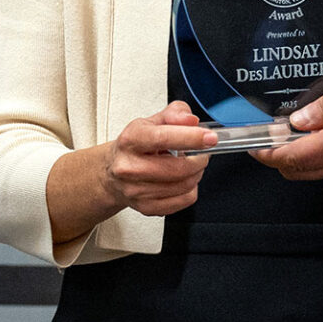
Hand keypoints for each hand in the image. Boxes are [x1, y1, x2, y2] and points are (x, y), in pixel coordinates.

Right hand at [99, 102, 215, 216]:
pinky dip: (191, 189)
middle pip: (178, 168)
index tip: (210, 138)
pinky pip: (184, 200)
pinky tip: (183, 180)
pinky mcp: (145, 207)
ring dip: (196, 174)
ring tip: (190, 165)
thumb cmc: (135, 147)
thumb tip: (190, 120)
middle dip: (199, 160)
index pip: (163, 138)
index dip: (191, 138)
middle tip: (202, 153)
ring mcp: (136, 190)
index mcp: (131, 140)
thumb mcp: (152, 122)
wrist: (112, 173)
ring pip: (184, 185)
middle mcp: (129, 167)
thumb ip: (174, 114)